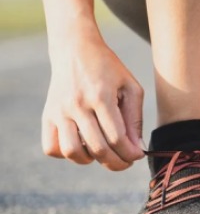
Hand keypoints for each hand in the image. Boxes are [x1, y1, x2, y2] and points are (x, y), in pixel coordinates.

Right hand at [41, 28, 144, 170]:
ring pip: (72, 151)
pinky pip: (51, 147)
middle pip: (97, 147)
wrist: (75, 50)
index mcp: (100, 96)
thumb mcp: (130, 87)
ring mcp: (58, 111)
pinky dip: (66, 154)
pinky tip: (82, 145)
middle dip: (116, 162)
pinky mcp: (47, 115)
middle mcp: (76, 105)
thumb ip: (134, 119)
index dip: (130, 152)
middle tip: (125, 162)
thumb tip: (136, 149)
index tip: (138, 155)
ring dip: (91, 160)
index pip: (116, 137)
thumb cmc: (109, 69)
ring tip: (103, 152)